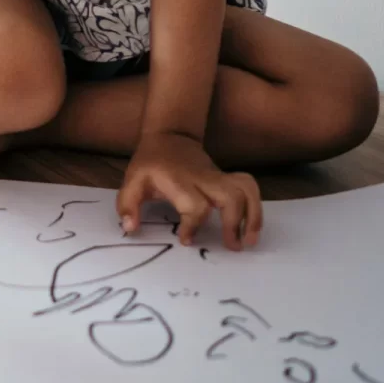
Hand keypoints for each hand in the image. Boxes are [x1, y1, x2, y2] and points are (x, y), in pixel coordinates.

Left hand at [116, 132, 261, 249]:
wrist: (169, 136)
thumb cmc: (150, 163)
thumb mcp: (131, 180)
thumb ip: (127, 205)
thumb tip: (131, 228)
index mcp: (178, 180)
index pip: (194, 204)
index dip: (193, 225)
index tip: (186, 240)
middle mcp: (203, 178)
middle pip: (229, 196)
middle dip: (235, 222)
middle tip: (233, 246)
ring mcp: (218, 176)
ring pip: (246, 189)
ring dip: (253, 216)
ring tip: (249, 241)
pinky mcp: (227, 178)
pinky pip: (249, 188)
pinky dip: (256, 207)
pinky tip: (251, 227)